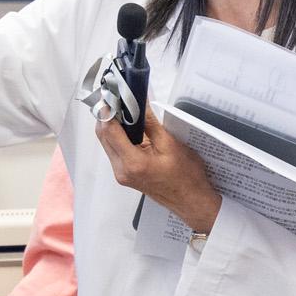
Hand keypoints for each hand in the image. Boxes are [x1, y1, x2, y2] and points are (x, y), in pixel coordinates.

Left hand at [97, 105, 221, 232]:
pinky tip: (129, 126)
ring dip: (112, 125)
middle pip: (103, 136)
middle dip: (108, 115)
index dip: (108, 110)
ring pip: (107, 143)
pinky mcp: (124, 174)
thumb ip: (150, 123)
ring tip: (125, 109)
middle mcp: (121, 170)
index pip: (109, 130)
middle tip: (119, 97)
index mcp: (133, 163)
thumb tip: (139, 102)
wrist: (191, 201)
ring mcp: (121, 174)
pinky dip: (118, 136)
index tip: (113, 94)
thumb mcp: (170, 144)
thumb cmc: (187, 176)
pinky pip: (114, 150)